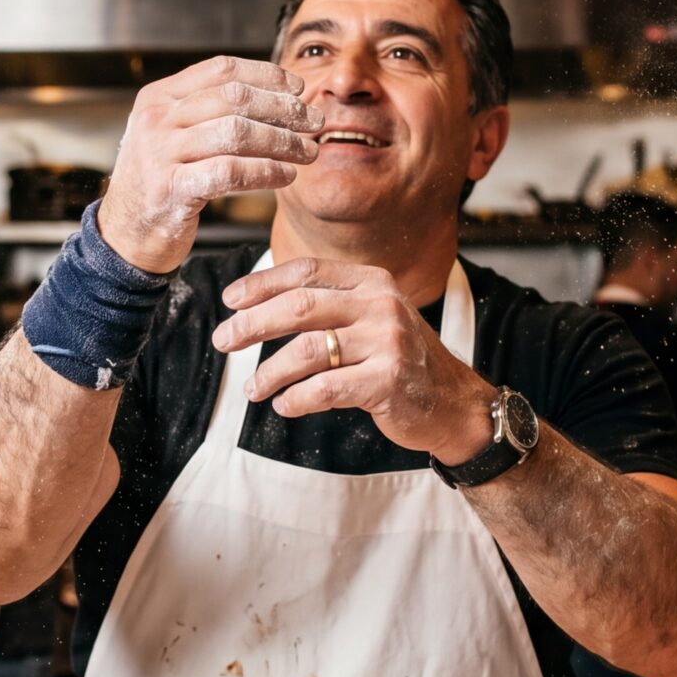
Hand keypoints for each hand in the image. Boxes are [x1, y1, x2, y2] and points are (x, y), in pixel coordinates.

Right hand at [99, 56, 322, 274]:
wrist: (124, 234)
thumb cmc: (161, 182)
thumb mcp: (173, 135)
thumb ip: (209, 112)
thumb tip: (275, 94)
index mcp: (158, 97)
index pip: (220, 70)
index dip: (265, 75)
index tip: (298, 88)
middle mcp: (156, 119)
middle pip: (234, 98)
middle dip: (283, 109)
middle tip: (314, 121)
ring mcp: (159, 153)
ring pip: (237, 132)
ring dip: (282, 141)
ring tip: (308, 151)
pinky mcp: (170, 188)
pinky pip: (230, 172)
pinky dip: (266, 171)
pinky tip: (286, 175)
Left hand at [211, 257, 497, 461]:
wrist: (452, 402)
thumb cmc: (398, 361)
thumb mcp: (370, 319)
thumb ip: (329, 307)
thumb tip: (258, 308)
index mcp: (371, 282)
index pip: (307, 271)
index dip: (262, 283)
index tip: (230, 300)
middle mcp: (380, 304)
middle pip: (299, 306)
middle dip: (253, 324)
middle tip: (224, 341)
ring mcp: (387, 341)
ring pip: (307, 350)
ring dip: (270, 371)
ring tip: (254, 389)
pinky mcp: (388, 380)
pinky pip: (326, 388)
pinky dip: (297, 399)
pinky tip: (284, 405)